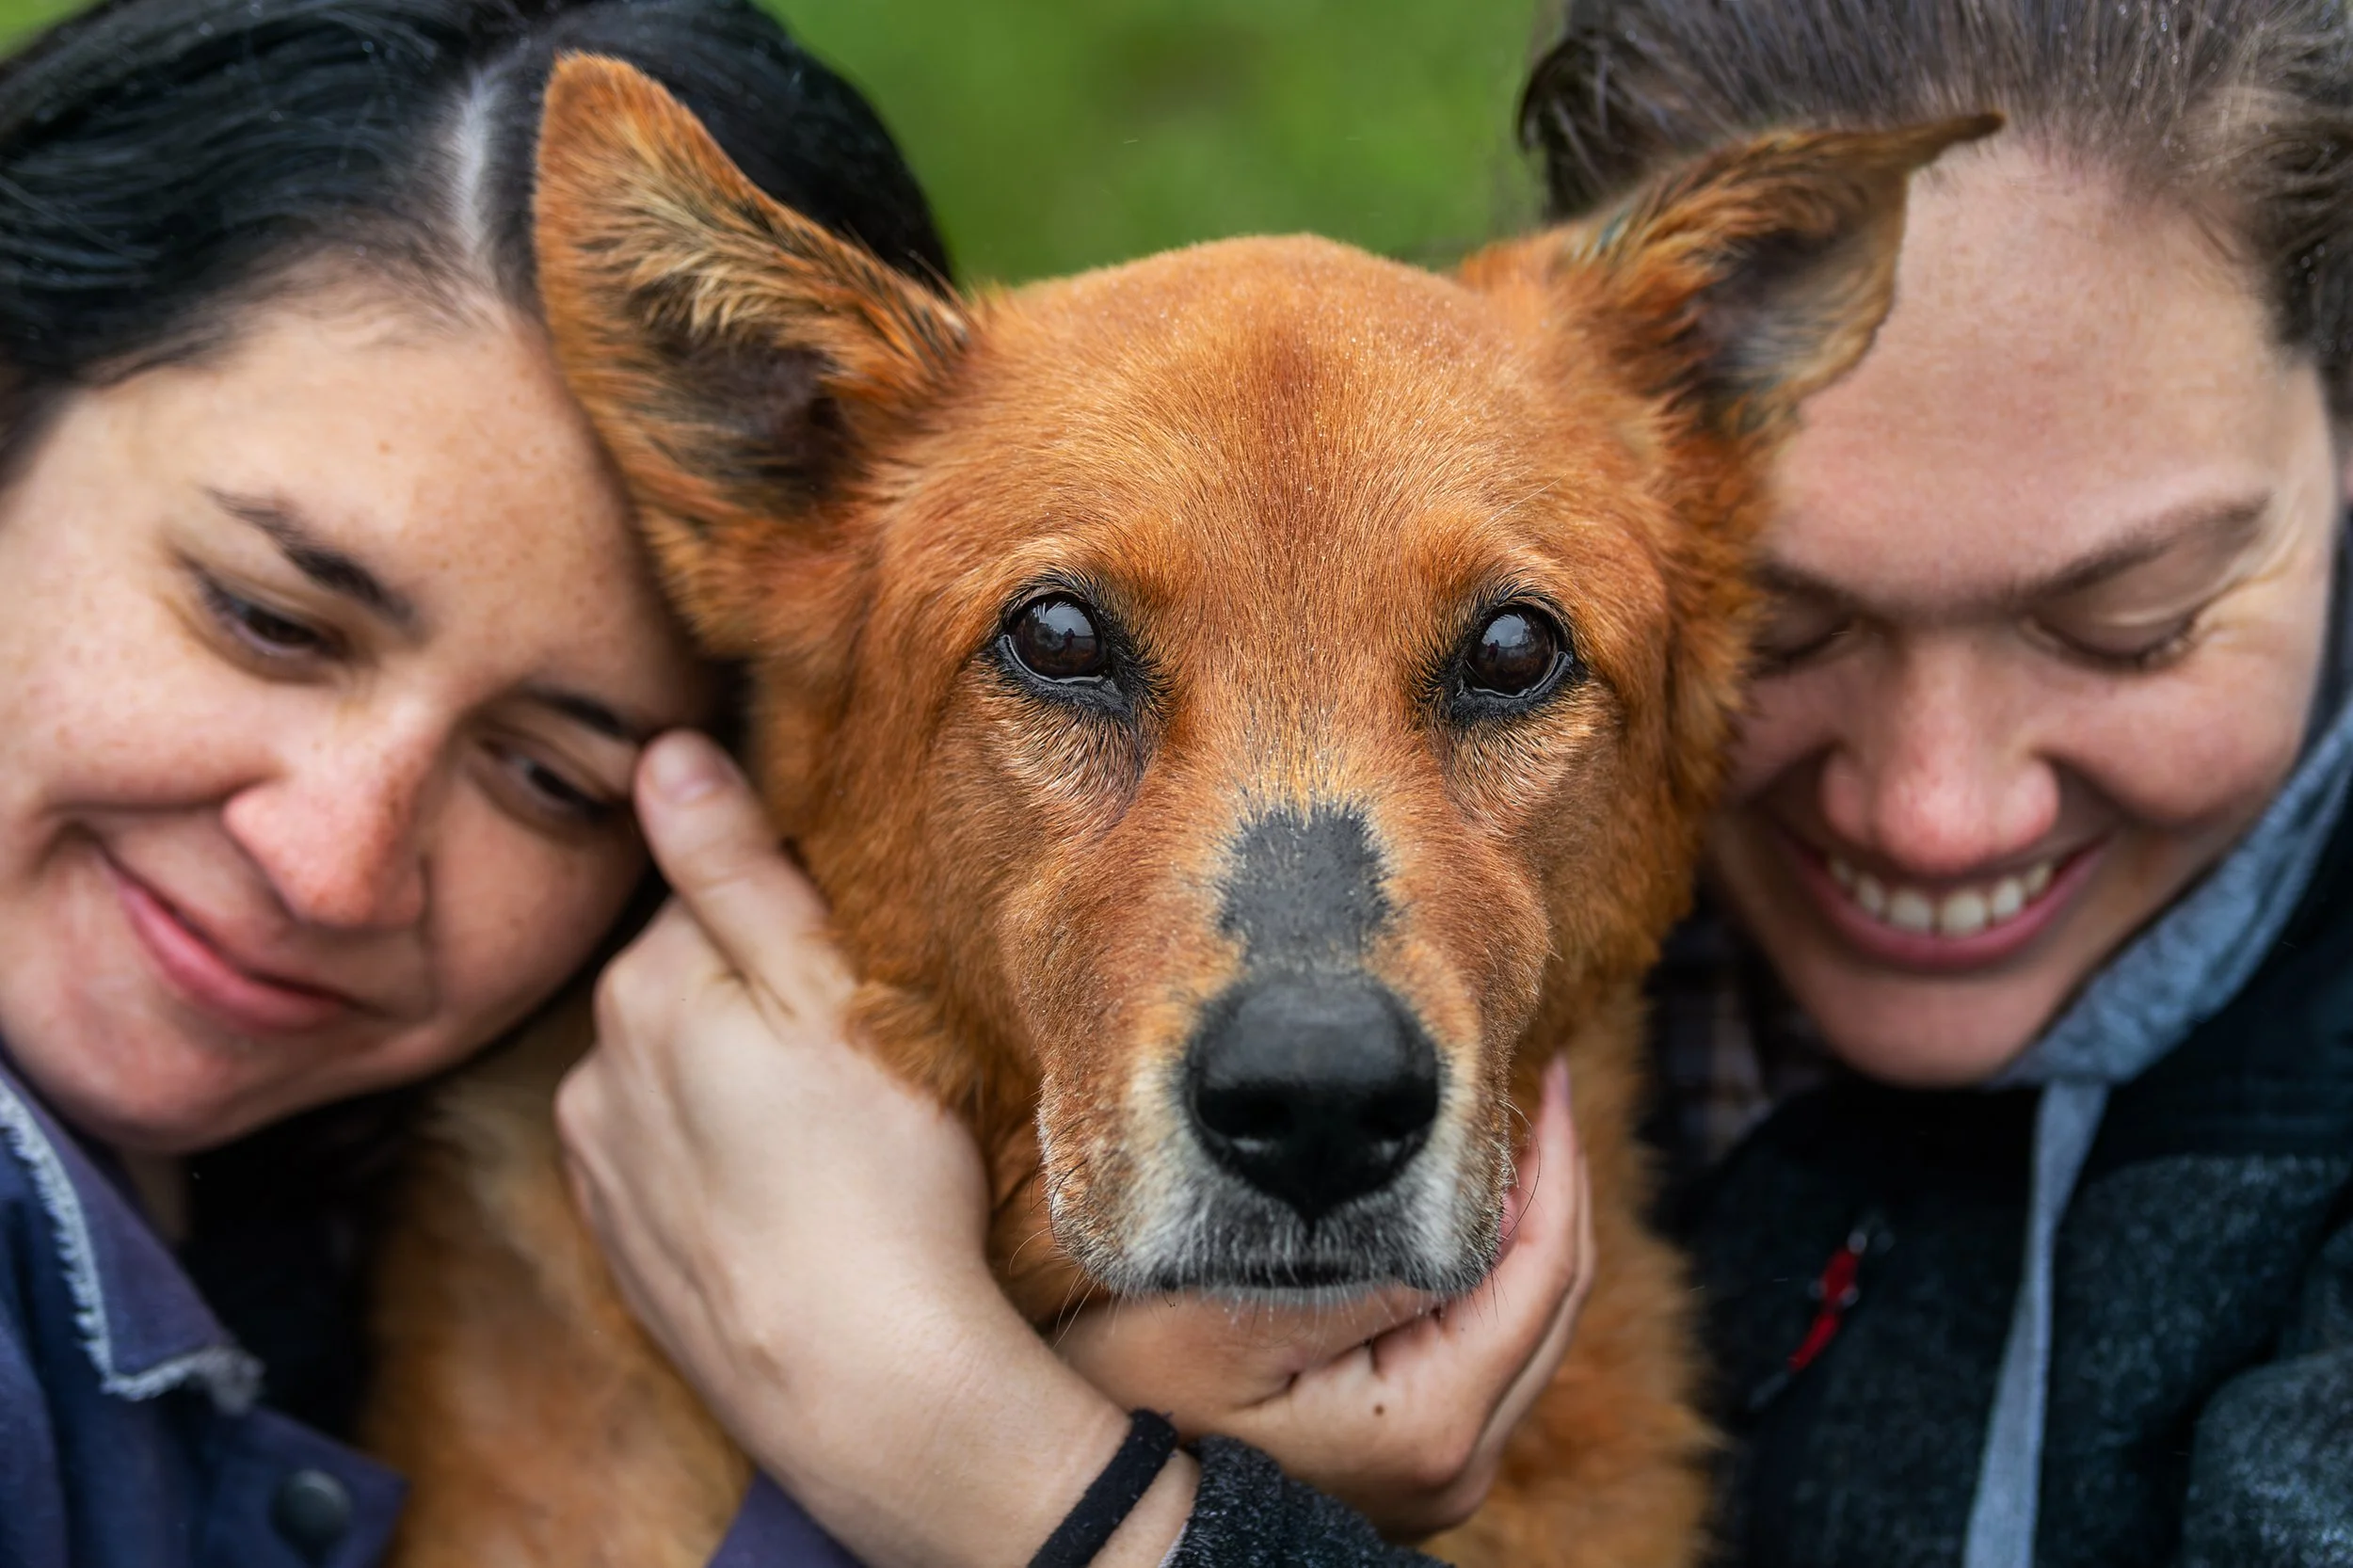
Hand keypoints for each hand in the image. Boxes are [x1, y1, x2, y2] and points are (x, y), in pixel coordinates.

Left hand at [556, 732, 1189, 1567]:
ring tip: (833, 1132)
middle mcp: (596, 1071)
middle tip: (863, 1046)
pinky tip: (793, 1192)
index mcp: (645, 989)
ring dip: (738, 1081)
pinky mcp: (629, 1247)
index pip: (711, 894)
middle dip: (760, 996)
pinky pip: (674, 1162)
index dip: (795, 915)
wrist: (863, 1384)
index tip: (859, 957)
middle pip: (688, 984)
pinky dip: (724, 1161)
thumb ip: (737, 867)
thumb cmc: (875, 1176)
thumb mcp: (829, 993)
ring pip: (679, 1076)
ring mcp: (604, 1169)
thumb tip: (665, 751)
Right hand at [1056, 1059, 1591, 1539]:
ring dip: (1524, 1231)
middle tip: (1542, 1089)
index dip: (1553, 1167)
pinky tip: (1458, 1213)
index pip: (1541, 1275)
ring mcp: (1443, 1475)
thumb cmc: (1138, 1409)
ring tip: (1505, 1133)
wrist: (1095, 1511)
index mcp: (1431, 1425)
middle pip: (1553, 1303)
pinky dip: (1488, 1279)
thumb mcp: (1230, 1322)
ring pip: (1528, 1332)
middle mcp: (1459, 1465)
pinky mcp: (1415, 1464)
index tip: (1549, 1077)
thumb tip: (1465, 1202)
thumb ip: (1356, 1272)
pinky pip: (1488, 1358)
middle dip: (1553, 1188)